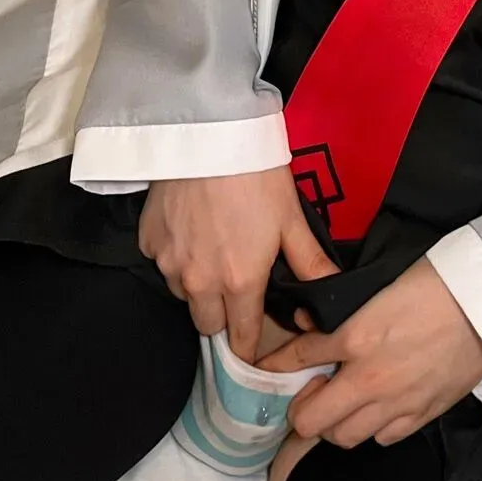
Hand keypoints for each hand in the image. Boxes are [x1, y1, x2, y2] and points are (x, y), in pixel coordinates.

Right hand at [138, 164, 337, 361]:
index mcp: (240, 283)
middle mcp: (200, 283)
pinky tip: (192, 227)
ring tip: (214, 249)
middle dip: (223, 316)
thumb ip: (310, 262)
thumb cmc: (258, 175)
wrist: (210, 136)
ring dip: (198, 284)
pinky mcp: (147, 242)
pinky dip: (176, 254)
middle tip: (236, 288)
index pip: (242, 337)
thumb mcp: (292, 218)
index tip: (252, 344)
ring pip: (184, 294)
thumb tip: (333, 292)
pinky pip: (163, 262)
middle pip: (208, 324)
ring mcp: (169, 263)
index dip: (249, 344)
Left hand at [255, 257, 481, 448]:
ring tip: (342, 402)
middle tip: (311, 390)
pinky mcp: (421, 415)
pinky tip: (378, 408)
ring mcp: (395, 403)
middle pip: (309, 420)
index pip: (298, 357)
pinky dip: (371, 428)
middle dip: (302, 407)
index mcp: (356, 335)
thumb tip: (310, 322)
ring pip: (341, 437)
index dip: (277, 363)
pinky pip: (380, 439)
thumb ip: (344, 308)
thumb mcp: (382, 285)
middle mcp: (369, 378)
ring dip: (335, 422)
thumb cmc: (439, 283)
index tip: (266, 368)